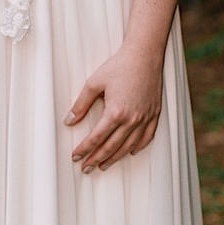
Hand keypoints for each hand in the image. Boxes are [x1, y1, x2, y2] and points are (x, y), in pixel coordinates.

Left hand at [66, 44, 162, 172]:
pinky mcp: (154, 114)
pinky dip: (138, 147)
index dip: (84, 149)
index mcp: (115, 112)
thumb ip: (81, 104)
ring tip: (103, 165)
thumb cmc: (119, 66)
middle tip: (86, 168)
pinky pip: (147, 137)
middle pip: (111, 147)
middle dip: (96, 159)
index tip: (75, 156)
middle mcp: (132, 120)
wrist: (144, 56)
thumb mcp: (94, 83)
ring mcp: (145, 118)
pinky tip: (130, 153)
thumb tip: (69, 121)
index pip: (96, 138)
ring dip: (115, 158)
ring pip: (128, 146)